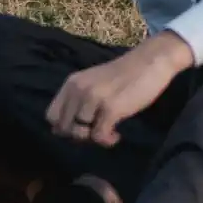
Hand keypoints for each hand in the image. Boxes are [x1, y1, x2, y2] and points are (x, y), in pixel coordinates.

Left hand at [47, 33, 192, 150]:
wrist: (151, 61)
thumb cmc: (124, 75)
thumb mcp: (94, 83)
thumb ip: (79, 100)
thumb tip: (66, 131)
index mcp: (72, 83)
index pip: (51, 116)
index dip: (64, 127)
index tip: (82, 126)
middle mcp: (79, 89)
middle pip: (64, 128)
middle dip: (79, 136)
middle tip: (97, 131)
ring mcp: (94, 98)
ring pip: (79, 134)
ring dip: (94, 139)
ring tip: (109, 132)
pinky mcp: (111, 108)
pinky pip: (99, 136)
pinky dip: (107, 141)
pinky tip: (117, 134)